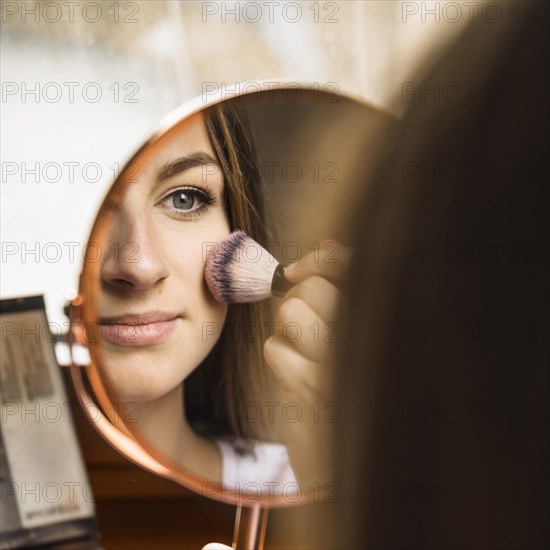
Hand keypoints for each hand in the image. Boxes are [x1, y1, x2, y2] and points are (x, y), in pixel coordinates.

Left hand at [263, 241, 351, 484]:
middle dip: (299, 303)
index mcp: (391, 321)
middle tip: (308, 330)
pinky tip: (298, 380)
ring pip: (290, 311)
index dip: (321, 259)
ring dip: (287, 332)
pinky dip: (278, 360)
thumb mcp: (363, 341)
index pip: (353, 265)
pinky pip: (274, 347)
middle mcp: (370, 338)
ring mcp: (341, 363)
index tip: (299, 269)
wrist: (348, 467)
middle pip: (312, 288)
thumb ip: (347, 290)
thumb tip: (327, 246)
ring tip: (305, 355)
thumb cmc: (356, 393)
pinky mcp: (309, 388)